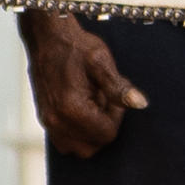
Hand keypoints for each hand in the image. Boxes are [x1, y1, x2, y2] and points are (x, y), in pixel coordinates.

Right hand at [23, 8, 146, 158]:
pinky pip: (64, 141)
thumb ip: (119, 87)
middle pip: (92, 146)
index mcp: (72, 108)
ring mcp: (48, 121)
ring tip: (91, 105)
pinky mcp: (44, 118)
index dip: (116, 116)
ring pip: (77, 148)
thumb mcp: (101, 62)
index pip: (106, 134)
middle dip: (103, 128)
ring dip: (89, 133)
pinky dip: (76, 132)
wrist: (47, 37)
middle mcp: (56, 120)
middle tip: (102, 101)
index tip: (110, 94)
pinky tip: (80, 108)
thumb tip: (140, 104)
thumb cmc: (75, 47)